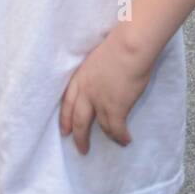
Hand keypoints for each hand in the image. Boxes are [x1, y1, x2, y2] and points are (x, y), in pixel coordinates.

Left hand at [60, 31, 153, 154]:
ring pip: (101, 126)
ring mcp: (100, 102)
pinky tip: (126, 140)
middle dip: (79, 136)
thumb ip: (97, 73)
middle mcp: (86, 92)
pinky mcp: (116, 108)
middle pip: (78, 120)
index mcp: (80, 77)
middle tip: (81, 149)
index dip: (65, 118)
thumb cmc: (118, 45)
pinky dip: (121, 136)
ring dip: (109, 136)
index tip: (65, 130)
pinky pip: (117, 129)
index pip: (68, 102)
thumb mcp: (98, 58)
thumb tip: (105, 80)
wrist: (130, 46)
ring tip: (116, 141)